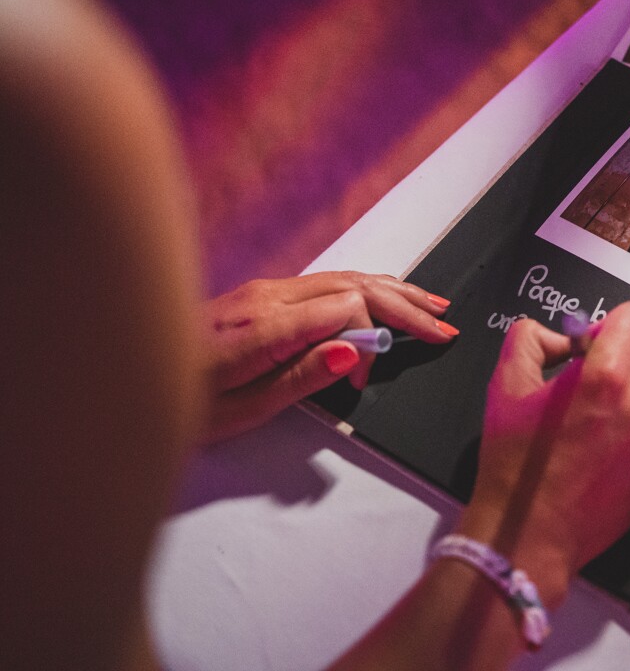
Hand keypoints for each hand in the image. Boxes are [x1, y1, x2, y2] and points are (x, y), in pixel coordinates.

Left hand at [202, 272, 455, 441]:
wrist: (126, 376)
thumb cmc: (179, 404)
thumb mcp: (240, 408)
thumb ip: (300, 376)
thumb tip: (354, 348)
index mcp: (264, 324)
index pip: (347, 309)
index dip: (372, 342)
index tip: (367, 382)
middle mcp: (268, 295)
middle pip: (354, 285)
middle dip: (405, 305)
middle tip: (446, 326)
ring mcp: (265, 291)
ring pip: (345, 279)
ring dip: (393, 292)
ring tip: (433, 305)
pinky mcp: (262, 296)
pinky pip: (327, 284)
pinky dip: (366, 290)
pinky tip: (384, 295)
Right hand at [459, 301, 629, 605]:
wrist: (529, 535)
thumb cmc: (515, 465)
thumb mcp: (506, 385)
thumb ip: (532, 338)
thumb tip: (564, 336)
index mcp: (606, 378)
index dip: (610, 324)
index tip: (589, 347)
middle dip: (626, 350)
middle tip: (593, 375)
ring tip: (607, 403)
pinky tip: (613, 434)